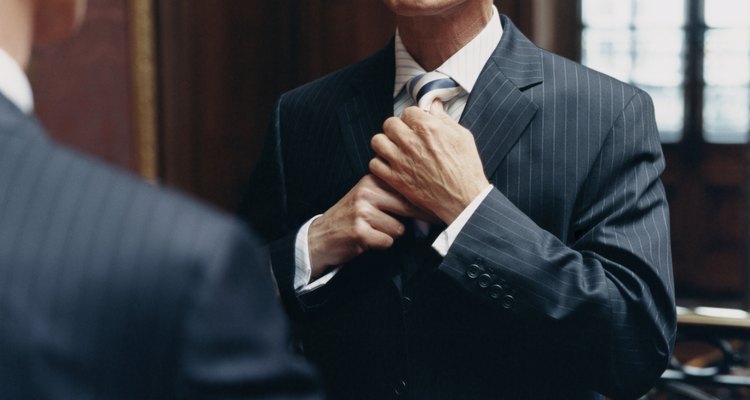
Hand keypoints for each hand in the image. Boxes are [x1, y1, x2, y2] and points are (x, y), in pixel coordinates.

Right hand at [308, 174, 435, 278]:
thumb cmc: (350, 218)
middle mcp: (367, 191)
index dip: (425, 200)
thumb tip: (428, 208)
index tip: (440, 207)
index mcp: (372, 179)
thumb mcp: (369, 198)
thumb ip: (393, 198)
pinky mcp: (360, 231)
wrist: (321, 236)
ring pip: (399, 228)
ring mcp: (362, 211)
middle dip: (421, 218)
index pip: (407, 188)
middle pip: (408, 206)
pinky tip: (368, 240)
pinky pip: (388, 241)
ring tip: (375, 231)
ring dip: (391, 234)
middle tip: (434, 223)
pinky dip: (381, 244)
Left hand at [369, 100, 489, 223]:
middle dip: (397, 128)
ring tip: (394, 149)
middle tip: (404, 136)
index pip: (408, 112)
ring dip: (385, 143)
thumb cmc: (466, 169)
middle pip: (389, 123)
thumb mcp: (462, 136)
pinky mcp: (395, 178)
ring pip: (377, 141)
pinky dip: (380, 163)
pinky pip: (374, 164)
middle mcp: (411, 142)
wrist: (463, 198)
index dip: (413, 118)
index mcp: (428, 128)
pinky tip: (391, 165)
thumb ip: (444, 119)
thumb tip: (434, 106)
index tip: (416, 125)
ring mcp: (400, 160)